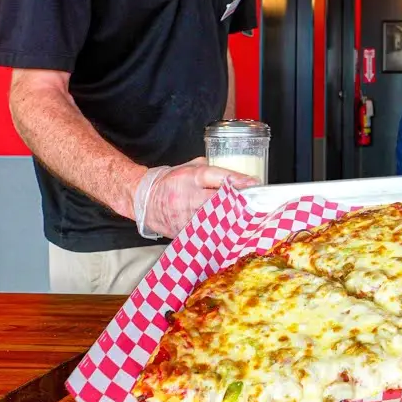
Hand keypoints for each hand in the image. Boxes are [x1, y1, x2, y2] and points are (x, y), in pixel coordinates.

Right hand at [134, 157, 258, 238]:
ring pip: (214, 220)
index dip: (237, 180)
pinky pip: (205, 233)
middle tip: (257, 204)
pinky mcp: (183, 231)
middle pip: (219, 201)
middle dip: (239, 202)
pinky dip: (219, 233)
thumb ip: (211, 169)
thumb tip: (236, 175)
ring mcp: (184, 216)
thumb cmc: (170, 181)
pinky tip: (232, 233)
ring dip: (232, 220)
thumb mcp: (189, 168)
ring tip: (249, 219)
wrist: (144, 200)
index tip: (254, 183)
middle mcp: (187, 196)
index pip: (216, 177)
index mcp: (190, 177)